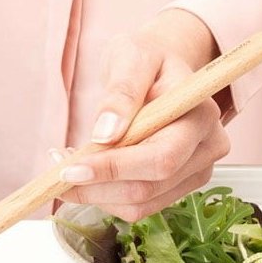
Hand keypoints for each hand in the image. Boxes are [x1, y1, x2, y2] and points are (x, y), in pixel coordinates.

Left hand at [58, 9, 230, 219]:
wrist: (161, 65)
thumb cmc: (147, 57)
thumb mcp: (131, 57)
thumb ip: (121, 93)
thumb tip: (105, 134)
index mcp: (200, 115)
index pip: (160, 158)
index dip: (114, 169)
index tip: (69, 170)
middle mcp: (206, 149)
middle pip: (148, 188)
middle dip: (95, 185)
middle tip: (54, 170)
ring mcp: (195, 171)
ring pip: (139, 204)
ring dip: (94, 193)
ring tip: (64, 164)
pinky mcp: (177, 185)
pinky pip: (136, 205)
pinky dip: (103, 194)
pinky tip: (83, 170)